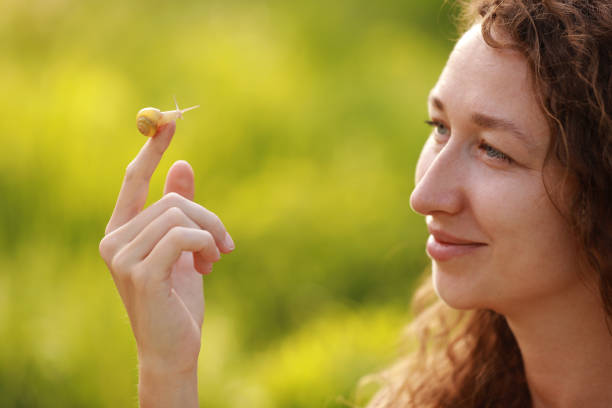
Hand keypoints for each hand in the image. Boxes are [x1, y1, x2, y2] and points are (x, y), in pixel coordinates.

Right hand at [98, 123, 233, 406]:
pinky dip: (206, 244)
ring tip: (215, 260)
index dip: (153, 151)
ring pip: (180, 215)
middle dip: (209, 219)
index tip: (169, 123)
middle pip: (172, 201)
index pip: (133, 180)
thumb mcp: (183, 249)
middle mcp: (114, 240)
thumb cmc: (177, 299)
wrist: (174, 347)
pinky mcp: (140, 273)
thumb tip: (183, 164)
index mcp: (121, 232)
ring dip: (211, 234)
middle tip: (224, 246)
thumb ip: (180, 209)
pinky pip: (183, 235)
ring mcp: (122, 257)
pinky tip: (210, 266)